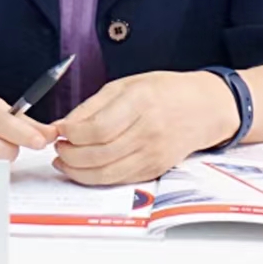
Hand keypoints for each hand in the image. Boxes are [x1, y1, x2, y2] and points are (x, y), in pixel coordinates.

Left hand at [52, 71, 239, 185]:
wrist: (204, 108)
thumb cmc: (164, 90)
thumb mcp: (126, 84)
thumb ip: (93, 105)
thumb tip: (64, 124)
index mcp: (140, 101)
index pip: (98, 128)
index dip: (72, 134)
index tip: (59, 130)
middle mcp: (148, 130)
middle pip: (99, 154)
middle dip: (70, 155)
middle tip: (58, 147)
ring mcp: (154, 153)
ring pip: (108, 173)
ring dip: (79, 171)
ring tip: (65, 161)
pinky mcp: (156, 169)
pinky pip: (120, 179)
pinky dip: (97, 177)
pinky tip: (85, 168)